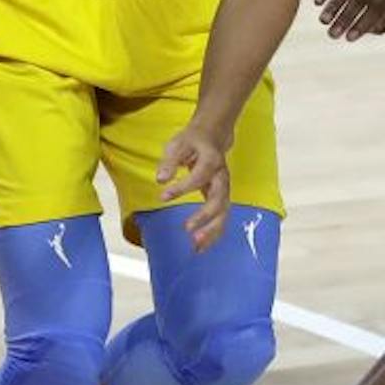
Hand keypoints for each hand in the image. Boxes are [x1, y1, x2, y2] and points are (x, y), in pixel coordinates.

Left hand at [156, 125, 232, 250]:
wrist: (213, 136)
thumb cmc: (193, 141)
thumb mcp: (177, 144)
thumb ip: (170, 162)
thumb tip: (160, 179)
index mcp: (211, 161)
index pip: (199, 177)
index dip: (182, 187)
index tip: (163, 196)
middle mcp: (221, 177)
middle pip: (219, 199)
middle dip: (205, 217)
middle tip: (187, 230)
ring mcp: (224, 189)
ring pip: (223, 213)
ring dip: (212, 231)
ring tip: (196, 247)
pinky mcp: (221, 198)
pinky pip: (221, 218)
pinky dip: (213, 234)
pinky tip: (200, 247)